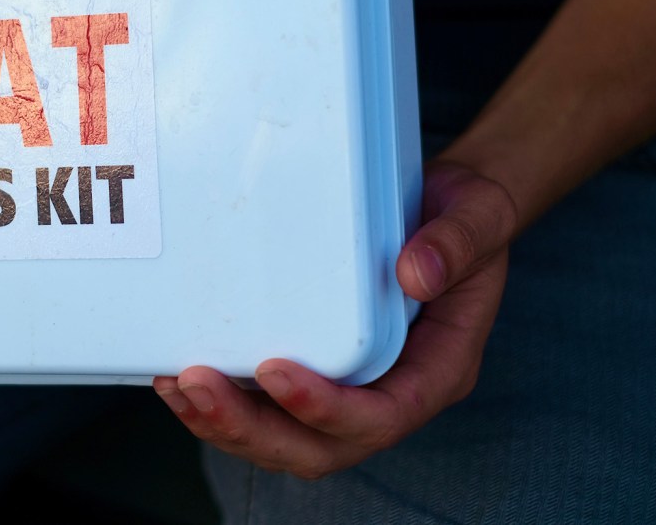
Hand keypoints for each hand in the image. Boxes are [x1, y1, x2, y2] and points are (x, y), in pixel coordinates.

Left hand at [152, 160, 514, 478]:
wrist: (453, 209)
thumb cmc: (467, 219)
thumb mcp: (479, 218)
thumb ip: (457, 244)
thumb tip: (415, 273)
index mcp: (436, 371)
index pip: (380, 417)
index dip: (325, 408)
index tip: (275, 371)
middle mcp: (390, 392)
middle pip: (318, 446)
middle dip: (252, 428)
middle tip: (197, 384)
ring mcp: (349, 386)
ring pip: (284, 436)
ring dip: (226, 423)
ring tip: (177, 385)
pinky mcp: (316, 366)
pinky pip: (267, 404)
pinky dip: (223, 398)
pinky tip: (179, 369)